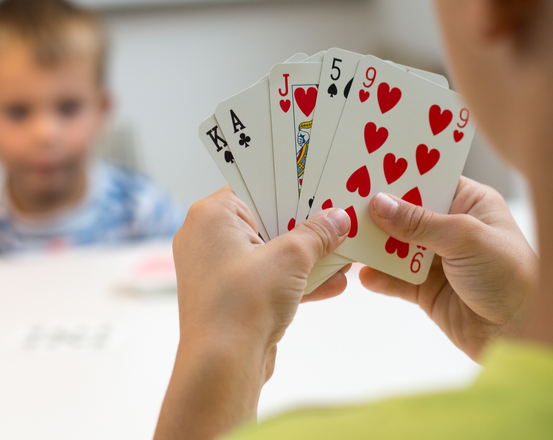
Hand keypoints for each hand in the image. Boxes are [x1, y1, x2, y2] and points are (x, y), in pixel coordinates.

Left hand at [156, 187, 350, 439]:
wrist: (222, 368)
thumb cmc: (242, 303)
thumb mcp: (290, 258)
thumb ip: (317, 234)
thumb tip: (338, 218)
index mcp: (211, 215)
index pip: (255, 186)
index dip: (291, 187)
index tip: (323, 186)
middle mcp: (208, 238)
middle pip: (266, 219)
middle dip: (306, 225)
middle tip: (339, 218)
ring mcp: (218, 269)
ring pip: (270, 252)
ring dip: (307, 256)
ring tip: (344, 253)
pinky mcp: (231, 296)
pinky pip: (267, 278)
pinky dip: (295, 280)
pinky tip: (334, 283)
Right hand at [362, 176, 537, 361]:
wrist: (524, 334)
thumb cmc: (511, 275)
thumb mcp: (465, 238)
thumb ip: (419, 221)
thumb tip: (379, 203)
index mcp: (471, 202)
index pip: (428, 180)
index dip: (399, 175)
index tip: (365, 168)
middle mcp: (453, 227)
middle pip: (406, 213)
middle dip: (378, 212)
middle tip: (343, 203)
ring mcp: (439, 259)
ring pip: (397, 247)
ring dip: (374, 245)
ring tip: (345, 238)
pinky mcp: (429, 290)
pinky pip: (397, 279)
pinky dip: (380, 277)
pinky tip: (363, 275)